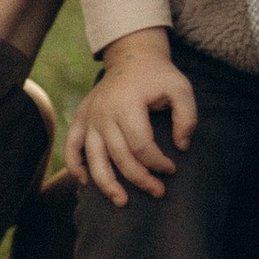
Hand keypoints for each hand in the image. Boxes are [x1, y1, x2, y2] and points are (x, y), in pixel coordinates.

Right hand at [67, 32, 195, 203]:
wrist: (131, 56)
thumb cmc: (158, 76)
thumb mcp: (180, 88)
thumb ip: (187, 116)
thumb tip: (181, 146)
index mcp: (127, 104)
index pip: (141, 145)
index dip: (158, 163)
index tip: (172, 169)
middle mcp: (104, 112)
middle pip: (119, 157)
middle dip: (140, 179)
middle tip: (158, 191)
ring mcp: (90, 116)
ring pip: (93, 159)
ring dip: (106, 184)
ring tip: (122, 202)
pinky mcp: (81, 118)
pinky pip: (71, 146)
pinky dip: (74, 166)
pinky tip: (85, 182)